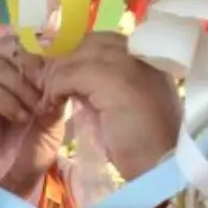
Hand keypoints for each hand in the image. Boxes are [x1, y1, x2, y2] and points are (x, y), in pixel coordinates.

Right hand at [0, 35, 65, 197]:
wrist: (12, 185)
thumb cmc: (32, 152)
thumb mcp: (52, 117)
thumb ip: (54, 89)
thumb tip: (60, 63)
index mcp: (17, 74)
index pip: (22, 42)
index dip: (40, 52)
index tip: (59, 72)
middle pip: (9, 50)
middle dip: (33, 70)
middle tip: (47, 94)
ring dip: (21, 88)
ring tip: (35, 111)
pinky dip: (5, 101)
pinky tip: (20, 118)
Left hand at [44, 33, 180, 183]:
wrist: (162, 166)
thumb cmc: (144, 144)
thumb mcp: (122, 105)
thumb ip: (104, 86)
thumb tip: (71, 77)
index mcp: (147, 57)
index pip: (102, 41)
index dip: (78, 54)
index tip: (60, 74)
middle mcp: (140, 52)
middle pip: (88, 43)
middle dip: (62, 62)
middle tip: (45, 84)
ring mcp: (129, 63)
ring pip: (77, 56)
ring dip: (56, 77)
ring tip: (47, 98)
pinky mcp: (115, 79)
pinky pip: (72, 74)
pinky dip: (56, 87)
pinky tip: (51, 103)